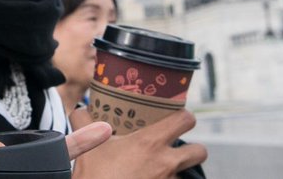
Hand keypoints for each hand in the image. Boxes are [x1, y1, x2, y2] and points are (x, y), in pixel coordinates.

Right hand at [69, 107, 206, 178]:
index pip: (185, 120)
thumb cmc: (96, 175)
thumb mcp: (88, 144)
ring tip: (160, 168)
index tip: (176, 116)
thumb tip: (82, 109)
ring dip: (177, 170)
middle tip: (177, 146)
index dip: (184, 116)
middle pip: (200, 151)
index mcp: (151, 142)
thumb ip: (84, 120)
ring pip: (187, 174)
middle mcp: (166, 163)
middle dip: (193, 149)